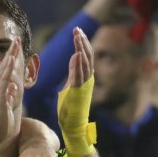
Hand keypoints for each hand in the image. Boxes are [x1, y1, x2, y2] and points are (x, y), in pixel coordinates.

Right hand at [0, 38, 22, 146]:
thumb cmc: (0, 126)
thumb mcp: (7, 108)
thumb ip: (9, 97)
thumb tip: (13, 88)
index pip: (6, 72)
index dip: (11, 59)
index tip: (16, 49)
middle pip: (4, 66)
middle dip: (11, 52)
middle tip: (16, 39)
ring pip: (4, 69)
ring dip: (10, 55)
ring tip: (15, 42)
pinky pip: (3, 79)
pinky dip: (7, 68)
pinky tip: (11, 58)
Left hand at [57, 27, 95, 156]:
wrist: (74, 127)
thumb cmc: (70, 109)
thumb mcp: (70, 87)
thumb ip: (73, 72)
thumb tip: (74, 57)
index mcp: (84, 78)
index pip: (85, 56)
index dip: (82, 43)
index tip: (77, 31)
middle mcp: (87, 80)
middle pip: (87, 56)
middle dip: (82, 42)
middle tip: (77, 29)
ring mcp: (84, 86)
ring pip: (85, 63)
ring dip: (81, 48)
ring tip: (77, 35)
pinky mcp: (79, 92)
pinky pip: (79, 75)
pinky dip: (79, 64)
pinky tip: (77, 53)